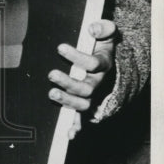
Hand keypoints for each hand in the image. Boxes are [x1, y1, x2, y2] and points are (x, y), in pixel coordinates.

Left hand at [48, 20, 117, 138]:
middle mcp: (99, 83)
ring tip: (51, 93)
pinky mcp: (86, 104)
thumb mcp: (107, 34)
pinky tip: (69, 134)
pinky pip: (83, 120)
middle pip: (87, 88)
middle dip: (69, 83)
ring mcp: (93, 96)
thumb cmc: (102, 47)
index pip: (94, 64)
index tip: (60, 47)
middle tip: (52, 74)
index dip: (77, 57)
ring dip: (67, 102)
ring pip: (83, 104)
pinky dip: (77, 128)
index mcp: (104, 65)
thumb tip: (93, 28)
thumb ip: (103, 28)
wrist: (111, 65)